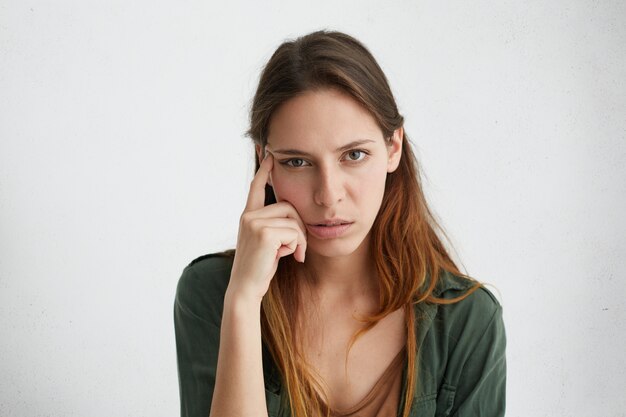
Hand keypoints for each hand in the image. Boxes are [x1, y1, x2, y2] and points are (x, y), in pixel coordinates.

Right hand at [227, 152, 306, 302]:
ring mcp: (254, 223)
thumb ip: (274, 227)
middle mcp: (249, 216)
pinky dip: (298, 247)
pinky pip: (294, 232)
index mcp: (248, 216)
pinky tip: (292, 258)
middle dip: (300, 228)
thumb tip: (294, 217)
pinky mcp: (264, 233)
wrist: (245, 289)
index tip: (268, 154)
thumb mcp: (266, 244)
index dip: (264, 170)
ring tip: (295, 255)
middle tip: (299, 249)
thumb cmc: (259, 269)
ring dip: (300, 240)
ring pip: (294, 220)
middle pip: (289, 206)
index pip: (255, 187)